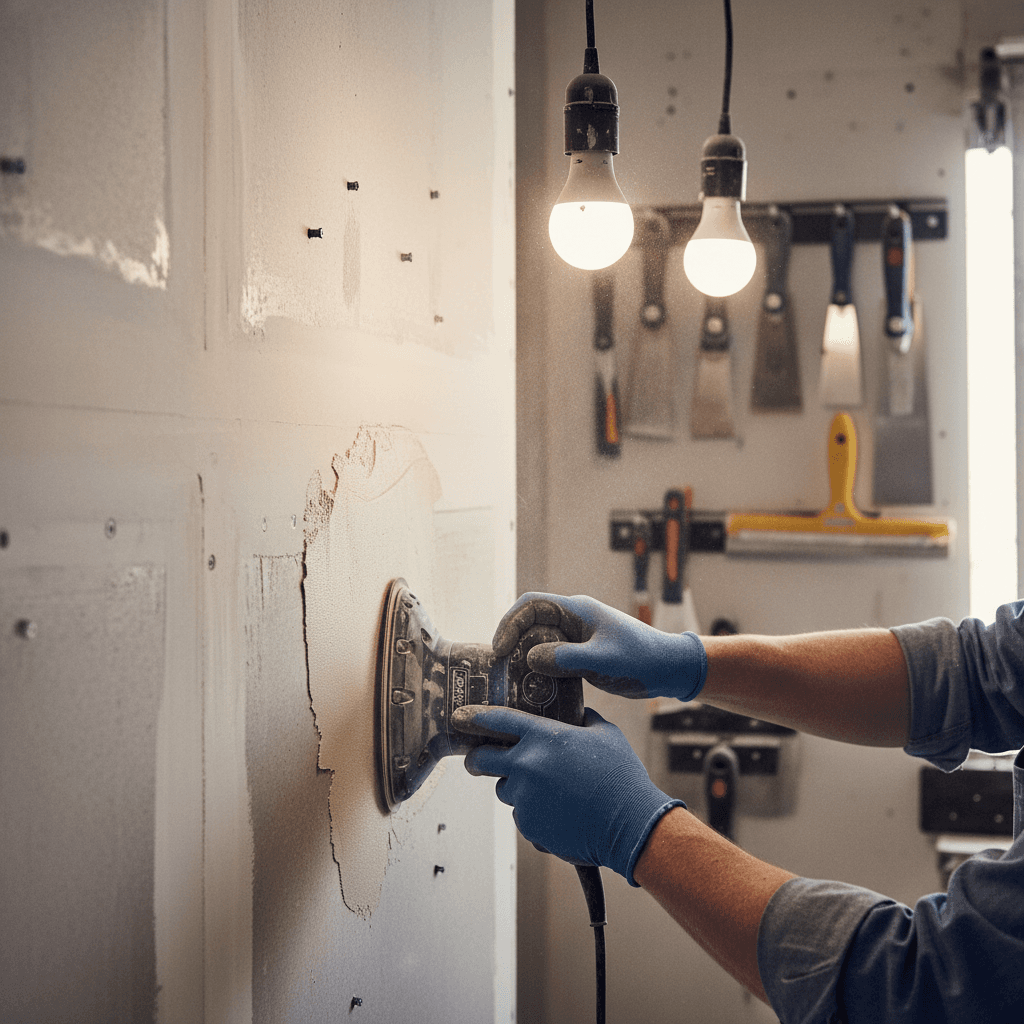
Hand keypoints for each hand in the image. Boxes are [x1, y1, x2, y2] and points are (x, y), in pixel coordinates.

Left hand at [453, 704, 683, 884]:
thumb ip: (582, 720)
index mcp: (544, 738)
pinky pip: (522, 814)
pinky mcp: (528, 825)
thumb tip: (575, 716)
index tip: (460, 718)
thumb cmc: (620, 776)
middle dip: (476, 759)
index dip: (475, 717)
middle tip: (479, 760)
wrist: (630, 824)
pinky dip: (534, 811)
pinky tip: (561, 812)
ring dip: (516, 787)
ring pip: (505, 789)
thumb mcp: (604, 734)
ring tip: (549, 791)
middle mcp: (526, 766)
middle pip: (481, 760)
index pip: (497, 720)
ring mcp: (524, 798)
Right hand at [492, 593, 706, 700]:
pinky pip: (551, 656)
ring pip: (538, 640)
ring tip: (510, 680)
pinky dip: (538, 669)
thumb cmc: (642, 659)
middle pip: (530, 622)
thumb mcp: (603, 660)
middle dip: (511, 641)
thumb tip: (528, 658)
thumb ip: (567, 658)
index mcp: (577, 610)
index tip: (499, 649)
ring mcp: (577, 637)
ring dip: (522, 656)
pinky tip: (533, 689)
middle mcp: (574, 619)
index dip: (509, 623)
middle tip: (499, 668)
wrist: (669, 669)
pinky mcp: (581, 654)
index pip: (530, 605)